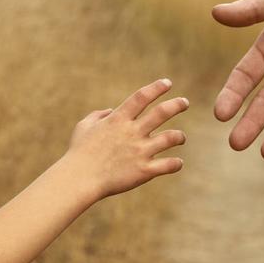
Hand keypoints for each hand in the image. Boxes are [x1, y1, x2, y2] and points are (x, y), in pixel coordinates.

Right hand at [65, 79, 188, 198]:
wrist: (78, 180)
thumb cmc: (79, 153)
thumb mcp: (83, 127)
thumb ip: (98, 116)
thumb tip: (111, 111)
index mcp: (118, 120)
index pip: (141, 96)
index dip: (156, 87)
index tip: (167, 83)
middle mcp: (132, 132)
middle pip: (161, 112)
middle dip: (176, 104)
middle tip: (185, 102)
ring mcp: (140, 151)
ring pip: (171, 138)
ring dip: (180, 136)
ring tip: (181, 138)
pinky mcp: (144, 171)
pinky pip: (169, 165)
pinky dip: (177, 163)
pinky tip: (177, 162)